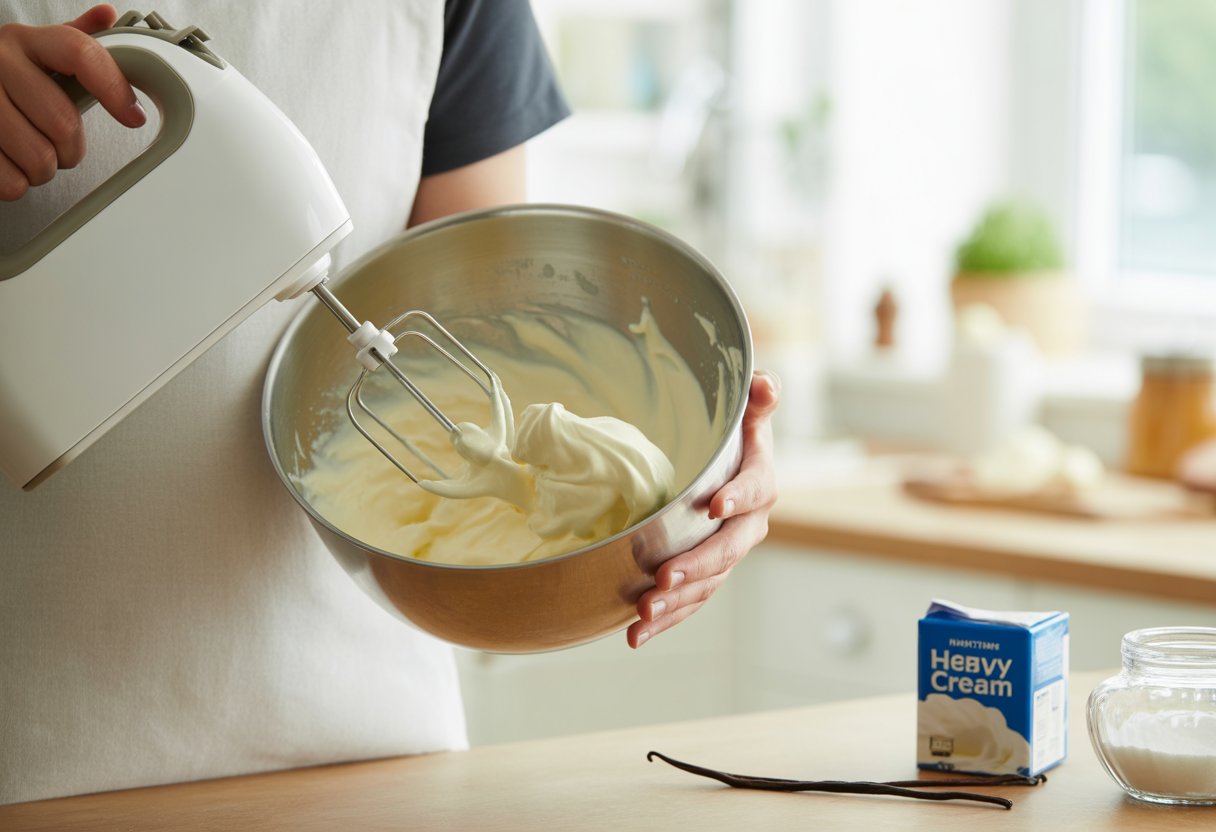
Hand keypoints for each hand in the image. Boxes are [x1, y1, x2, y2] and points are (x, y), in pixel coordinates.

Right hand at [0, 4, 144, 200]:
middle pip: (63, 123)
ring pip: (39, 158)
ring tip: (32, 150)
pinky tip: (10, 161)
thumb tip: (107, 15)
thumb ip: (73, 40)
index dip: (114, 88)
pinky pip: (11, 181)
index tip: (134, 116)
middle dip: (71, 148)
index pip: (81, 54)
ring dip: (44, 168)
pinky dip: (18, 182)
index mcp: (24, 40)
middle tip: (61, 145)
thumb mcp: (37, 52)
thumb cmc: (7, 78)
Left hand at [628, 369, 780, 647]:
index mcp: (758, 484)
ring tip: (643, 613)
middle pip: (727, 550)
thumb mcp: (744, 417)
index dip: (737, 497)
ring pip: (707, 583)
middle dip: (696, 565)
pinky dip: (664, 621)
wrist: (727, 476)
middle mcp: (747, 527)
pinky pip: (689, 602)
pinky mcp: (705, 577)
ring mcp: (726, 556)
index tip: (713, 505)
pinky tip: (633, 635)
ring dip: (676, 602)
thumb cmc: (733, 441)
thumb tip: (765, 382)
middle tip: (664, 577)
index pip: (756, 490)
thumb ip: (756, 401)